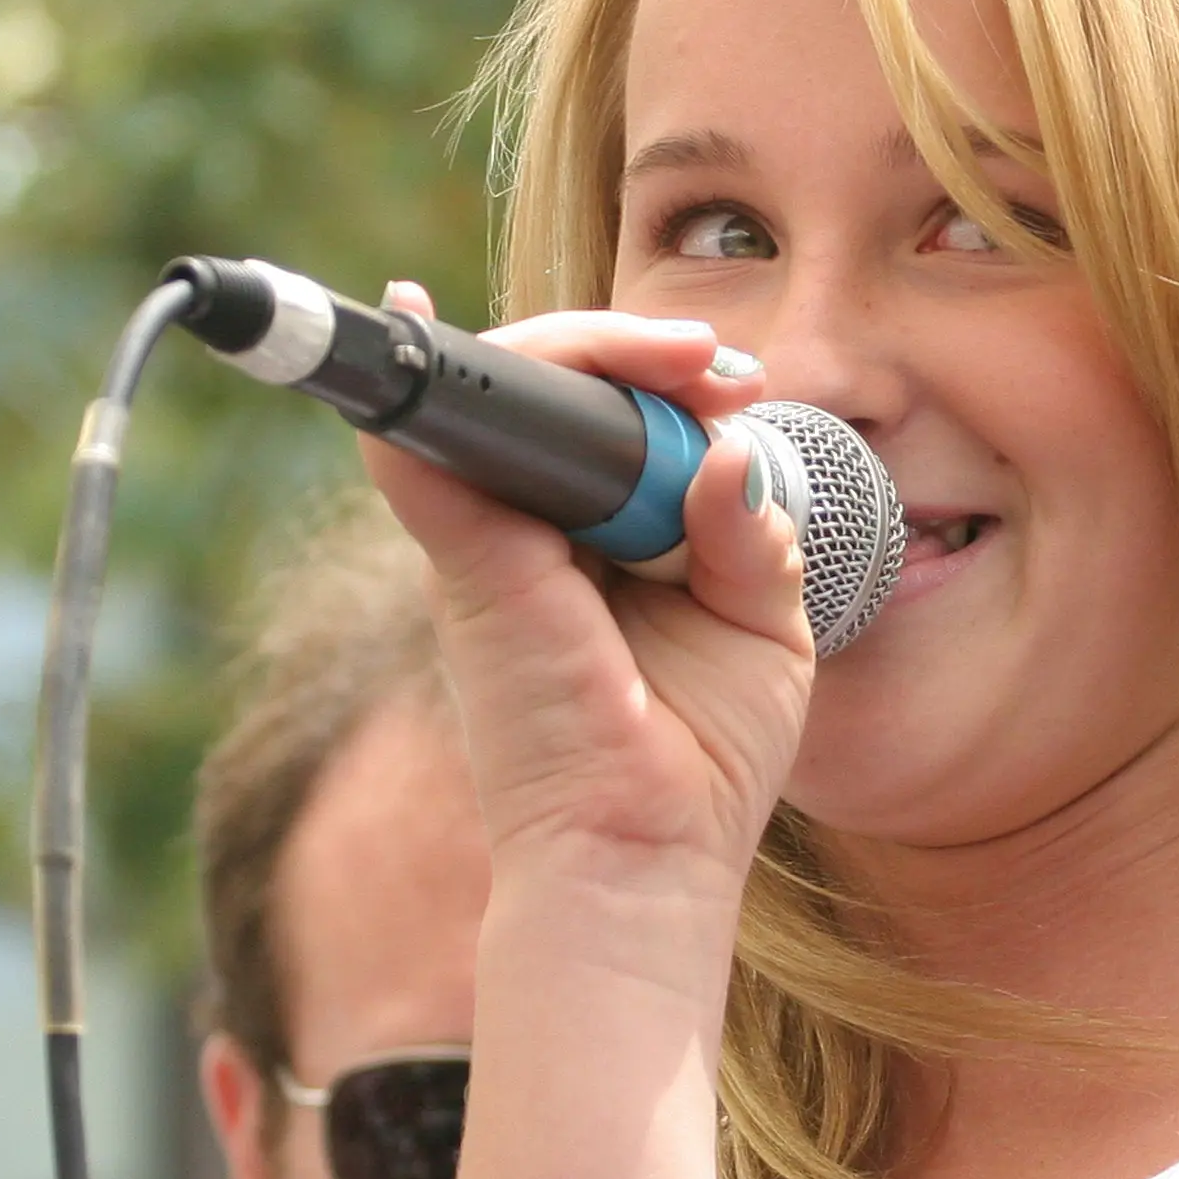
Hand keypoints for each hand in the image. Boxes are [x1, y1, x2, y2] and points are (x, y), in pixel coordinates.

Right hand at [354, 285, 815, 985]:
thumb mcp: (760, 623)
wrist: (647, 858)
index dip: (661, 373)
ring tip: (683, 361)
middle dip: (636, 350)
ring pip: (498, 396)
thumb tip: (733, 448)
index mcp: (597, 539)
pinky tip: (418, 320)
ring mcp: (489, 543)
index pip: (603, 416)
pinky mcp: (468, 567)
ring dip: (589, 354)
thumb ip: (749, 530)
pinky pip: (425, 454)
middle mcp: (531, 529)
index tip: (739, 378)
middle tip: (720, 366)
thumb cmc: (699, 760)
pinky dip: (426, 384)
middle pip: (549, 389)